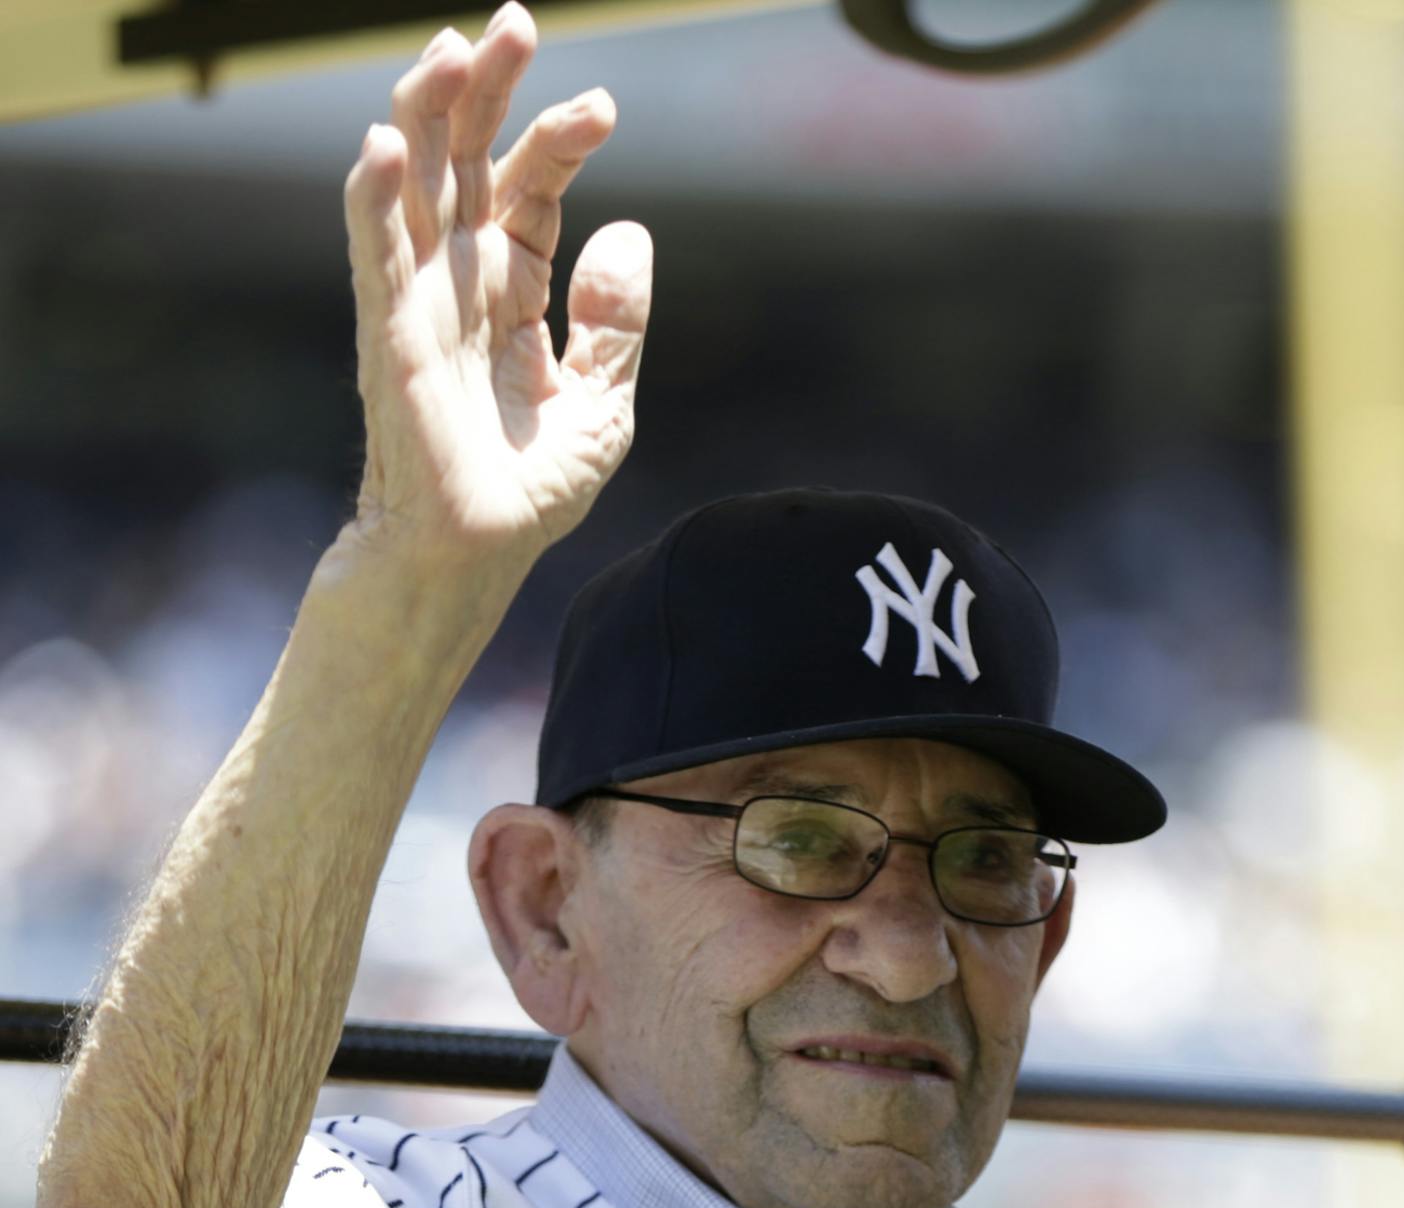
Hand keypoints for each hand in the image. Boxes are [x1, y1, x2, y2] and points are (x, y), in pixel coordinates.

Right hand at [342, 4, 651, 566]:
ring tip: (447, 51)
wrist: (474, 558)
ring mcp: (419, 304)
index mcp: (508, 289)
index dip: (560, 142)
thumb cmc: (526, 491)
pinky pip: (377, 258)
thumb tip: (630, 231)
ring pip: (412, 188)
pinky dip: (374, 200)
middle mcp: (457, 282)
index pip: (527, 189)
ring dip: (424, 116)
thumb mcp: (602, 406)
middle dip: (486, 92)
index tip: (603, 107)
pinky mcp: (393, 340)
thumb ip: (616, 323)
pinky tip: (383, 144)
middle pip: (465, 163)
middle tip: (512, 23)